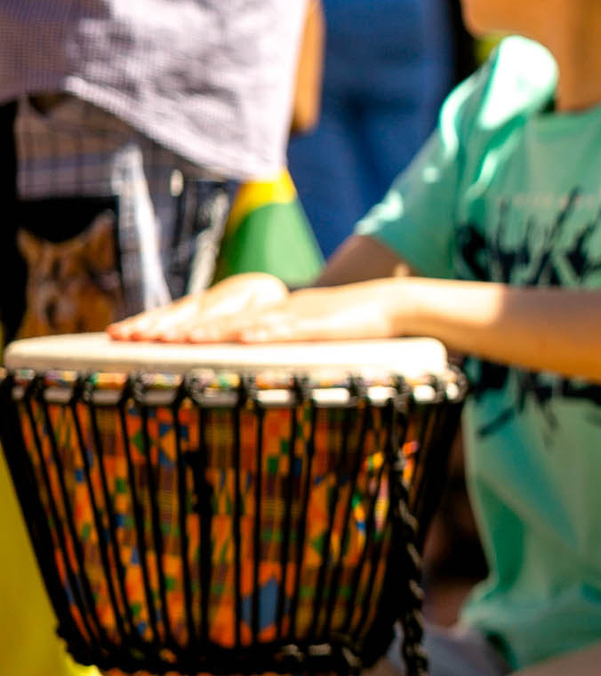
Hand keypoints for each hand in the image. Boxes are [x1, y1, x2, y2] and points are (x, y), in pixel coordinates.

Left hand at [118, 279, 416, 346]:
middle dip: (170, 328)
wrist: (398, 306)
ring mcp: (296, 314)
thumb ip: (274, 350)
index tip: (127, 336)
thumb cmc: (353, 329)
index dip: (169, 326)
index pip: (209, 319)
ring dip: (207, 331)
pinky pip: (287, 328)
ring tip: (173, 340)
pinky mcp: (322, 323)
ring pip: (243, 322)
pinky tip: (240, 340)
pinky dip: (263, 333)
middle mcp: (272, 310)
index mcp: (264, 316)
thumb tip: (241, 369)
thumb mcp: (306, 342)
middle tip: (128, 336)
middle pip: (214, 317)